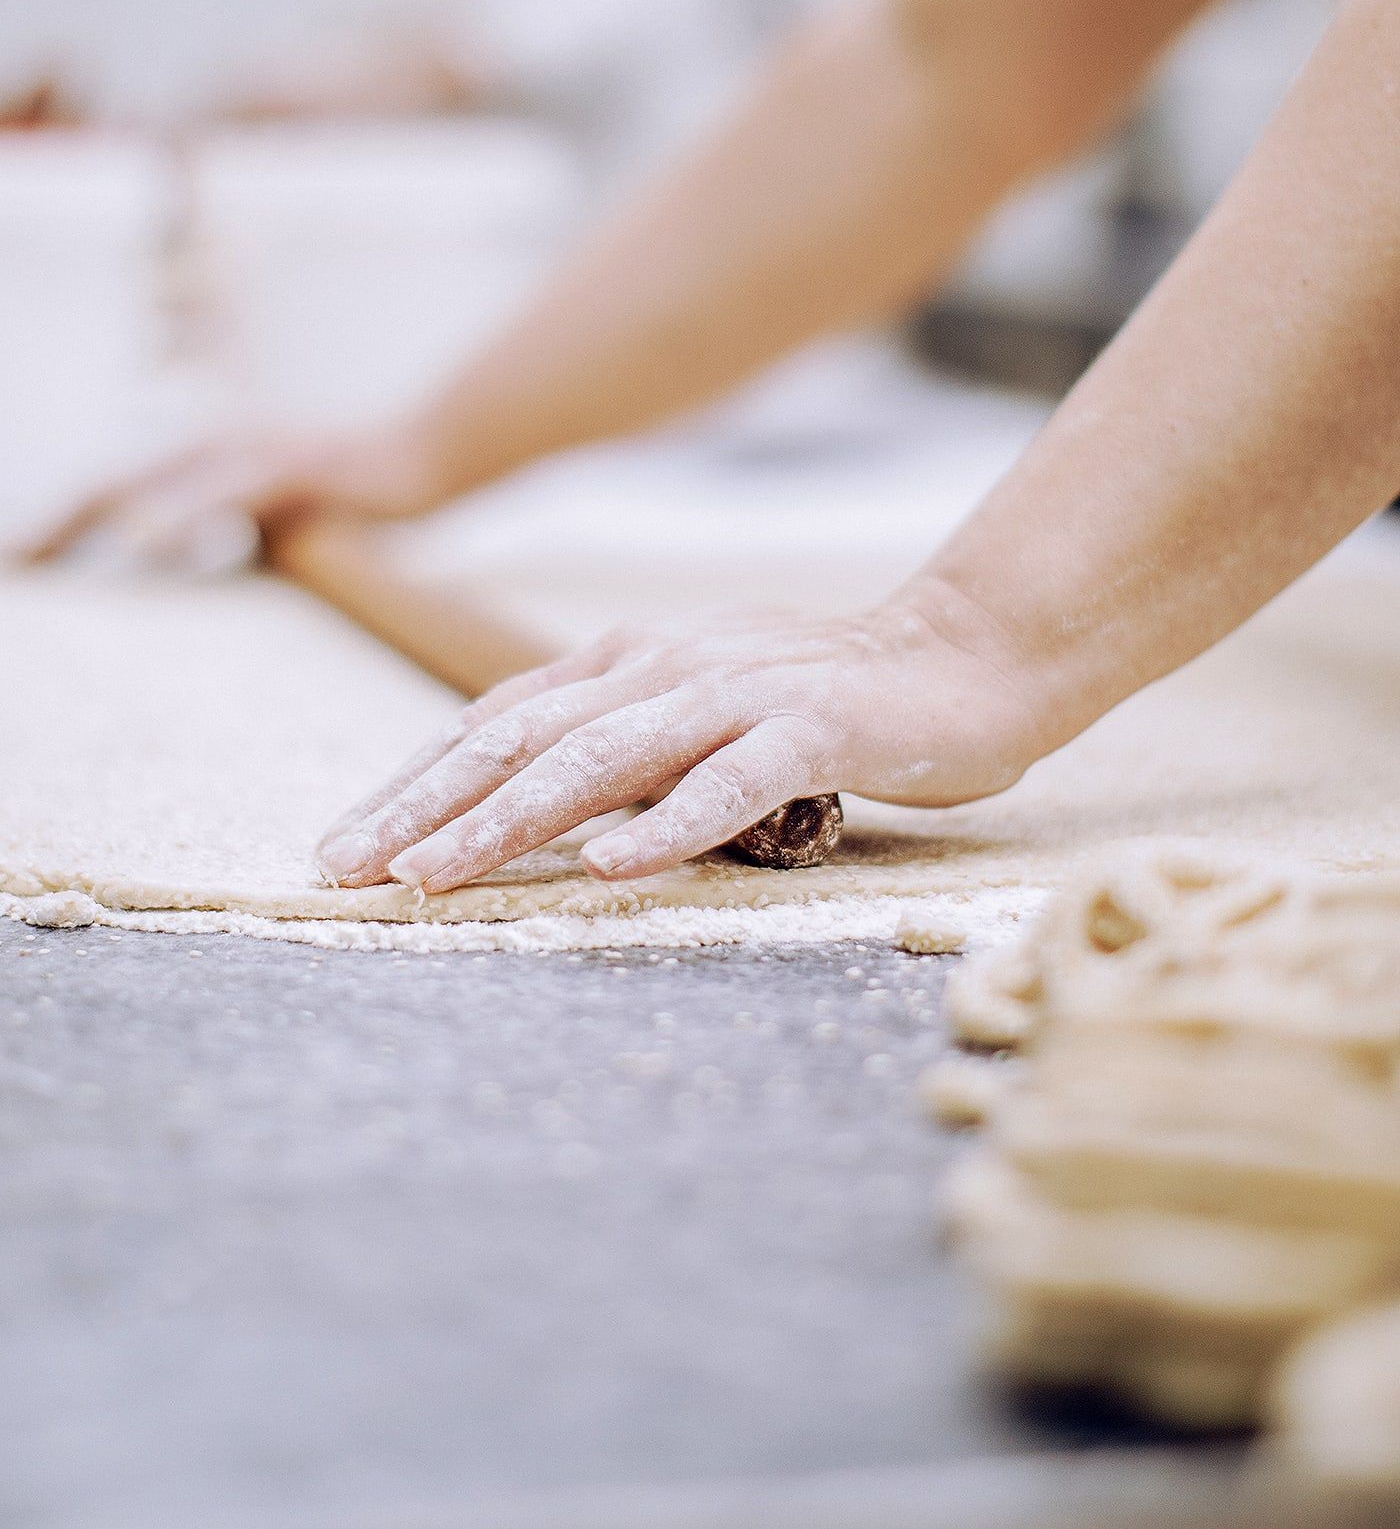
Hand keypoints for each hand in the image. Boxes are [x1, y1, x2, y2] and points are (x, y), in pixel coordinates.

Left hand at [14, 421, 445, 568]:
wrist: (427, 455)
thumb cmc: (356, 493)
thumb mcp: (283, 515)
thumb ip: (234, 535)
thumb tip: (190, 568)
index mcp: (209, 456)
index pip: (119, 486)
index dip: (65, 521)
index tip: (23, 562)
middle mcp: (218, 442)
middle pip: (116, 480)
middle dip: (58, 521)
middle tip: (14, 561)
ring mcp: (253, 451)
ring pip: (155, 482)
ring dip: (93, 516)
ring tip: (43, 549)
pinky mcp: (291, 468)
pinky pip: (223, 494)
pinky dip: (179, 516)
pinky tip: (142, 540)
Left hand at [316, 589, 1044, 891]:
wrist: (964, 655)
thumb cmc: (824, 699)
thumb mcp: (699, 707)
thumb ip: (620, 737)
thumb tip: (521, 794)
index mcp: (631, 661)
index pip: (498, 720)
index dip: (414, 780)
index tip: (346, 843)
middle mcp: (667, 665)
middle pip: (523, 738)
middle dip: (425, 805)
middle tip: (347, 869)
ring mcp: (737, 692)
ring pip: (602, 757)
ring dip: (509, 819)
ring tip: (434, 876)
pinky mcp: (814, 727)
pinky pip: (730, 782)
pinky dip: (666, 823)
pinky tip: (611, 871)